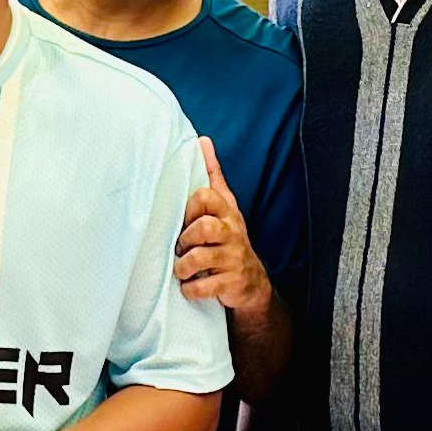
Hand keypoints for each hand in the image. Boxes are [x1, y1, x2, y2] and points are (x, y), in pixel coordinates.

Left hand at [175, 138, 267, 314]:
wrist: (251, 282)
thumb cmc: (229, 239)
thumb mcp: (225, 206)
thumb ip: (212, 176)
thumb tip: (202, 141)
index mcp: (226, 212)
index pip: (205, 197)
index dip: (189, 208)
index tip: (184, 219)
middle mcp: (232, 233)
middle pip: (203, 227)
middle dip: (185, 239)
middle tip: (180, 248)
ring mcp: (233, 259)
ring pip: (199, 258)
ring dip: (183, 266)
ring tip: (182, 269)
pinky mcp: (231, 283)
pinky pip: (204, 286)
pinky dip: (191, 289)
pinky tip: (189, 286)